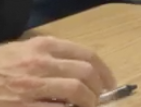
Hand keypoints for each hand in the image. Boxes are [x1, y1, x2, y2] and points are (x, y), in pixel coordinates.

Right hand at [0, 36, 115, 106]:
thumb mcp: (24, 50)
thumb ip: (50, 55)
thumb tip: (79, 69)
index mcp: (44, 46)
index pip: (86, 54)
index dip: (104, 70)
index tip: (110, 82)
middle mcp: (42, 62)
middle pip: (85, 73)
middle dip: (99, 88)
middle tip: (100, 99)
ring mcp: (32, 86)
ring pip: (75, 91)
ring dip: (88, 102)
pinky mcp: (23, 106)